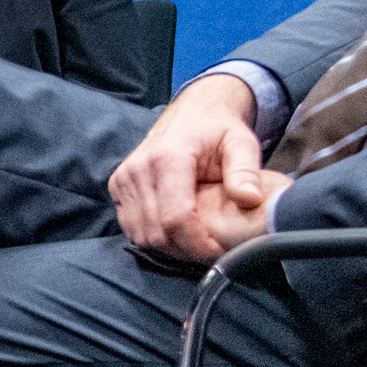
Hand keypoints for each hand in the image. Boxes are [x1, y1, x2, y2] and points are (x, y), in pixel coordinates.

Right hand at [107, 77, 285, 264]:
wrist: (192, 113)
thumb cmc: (218, 130)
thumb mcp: (241, 143)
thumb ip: (246, 171)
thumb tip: (249, 200)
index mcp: (168, 157)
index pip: (175, 218)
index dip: (197, 245)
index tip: (219, 253)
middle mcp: (138, 168)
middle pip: (157, 233)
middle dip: (185, 250)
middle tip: (210, 250)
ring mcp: (123, 178)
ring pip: (141, 235)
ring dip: (169, 247)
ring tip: (195, 240)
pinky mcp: (117, 186)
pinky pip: (131, 227)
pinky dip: (153, 236)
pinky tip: (176, 230)